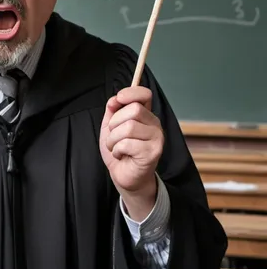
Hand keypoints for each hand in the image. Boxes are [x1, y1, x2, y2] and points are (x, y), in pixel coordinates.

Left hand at [99, 87, 163, 219]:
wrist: (124, 176)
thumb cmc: (119, 150)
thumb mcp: (110, 127)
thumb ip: (112, 111)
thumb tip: (114, 99)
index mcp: (145, 115)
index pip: (144, 94)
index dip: (131, 92)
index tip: (118, 99)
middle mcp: (154, 124)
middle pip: (133, 109)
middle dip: (115, 123)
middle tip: (114, 136)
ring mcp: (156, 139)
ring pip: (129, 127)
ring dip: (113, 139)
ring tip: (116, 147)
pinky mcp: (153, 153)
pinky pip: (127, 143)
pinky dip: (117, 150)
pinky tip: (121, 155)